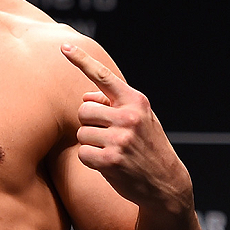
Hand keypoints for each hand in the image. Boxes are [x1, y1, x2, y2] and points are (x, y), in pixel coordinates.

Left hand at [61, 43, 190, 208]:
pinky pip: (82, 153)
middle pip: (83, 110)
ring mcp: (120, 139)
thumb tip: (86, 97)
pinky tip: (109, 164)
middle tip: (109, 136)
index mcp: (136, 101)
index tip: (63, 46)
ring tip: (112, 151)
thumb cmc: (148, 146)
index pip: (104, 75)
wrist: (166, 183)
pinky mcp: (111, 160)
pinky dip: (90, 160)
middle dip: (90, 124)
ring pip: (81, 133)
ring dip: (90, 144)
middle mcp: (129, 116)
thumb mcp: (141, 119)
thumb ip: (116, 105)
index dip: (81, 60)